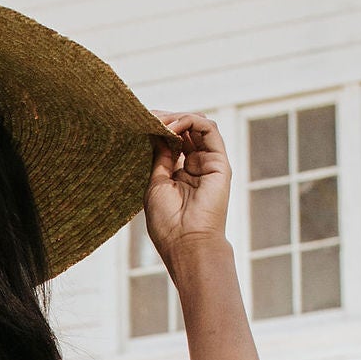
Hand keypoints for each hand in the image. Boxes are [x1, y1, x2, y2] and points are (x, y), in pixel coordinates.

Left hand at [143, 112, 231, 266]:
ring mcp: (209, 162)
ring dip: (177, 118)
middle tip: (147, 116)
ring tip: (159, 121)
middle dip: (167, 119)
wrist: (187, 244)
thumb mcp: (157, 183)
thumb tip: (157, 132)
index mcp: (181, 172)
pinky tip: (172, 126)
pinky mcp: (219, 162)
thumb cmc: (168, 223)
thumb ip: (160, 156)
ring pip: (198, 125)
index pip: (173, 140)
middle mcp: (197, 165)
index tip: (141, 120)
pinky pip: (209, 129)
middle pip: (186, 130)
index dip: (159, 127)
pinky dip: (190, 121)